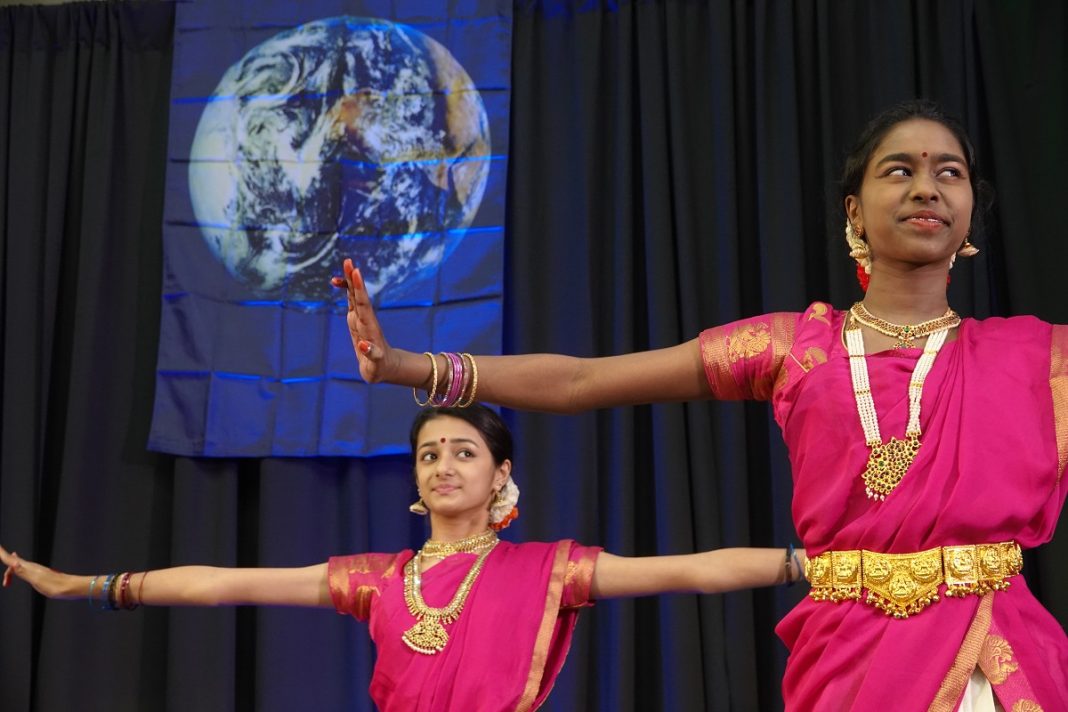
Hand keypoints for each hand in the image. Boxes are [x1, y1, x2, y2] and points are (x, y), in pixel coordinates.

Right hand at [1, 545, 66, 597]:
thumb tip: (13, 561)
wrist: (71, 587)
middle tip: (5, 583)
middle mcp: (32, 567)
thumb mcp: (36, 580)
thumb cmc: (55, 586)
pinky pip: (25, 570)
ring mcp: (37, 570)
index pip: (11, 560)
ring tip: (7, 578)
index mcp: (29, 568)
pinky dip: (18, 570)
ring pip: (19, 567)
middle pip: (13, 564)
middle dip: (6, 568)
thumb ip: (24, 571)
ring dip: (11, 572)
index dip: (2, 554)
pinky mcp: (41, 575)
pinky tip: (20, 568)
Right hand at [330, 258, 399, 383]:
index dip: (359, 290)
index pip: (363, 305)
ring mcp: (361, 319)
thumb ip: (372, 355)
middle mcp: (365, 320)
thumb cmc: (379, 368)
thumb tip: (364, 346)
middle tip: (349, 261)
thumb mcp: (375, 365)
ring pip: (354, 296)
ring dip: (349, 281)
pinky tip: (338, 281)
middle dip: (353, 280)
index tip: (356, 274)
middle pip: (358, 296)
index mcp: (369, 328)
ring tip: (346, 264)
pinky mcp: (356, 321)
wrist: (385, 366)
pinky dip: (345, 291)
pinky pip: (350, 302)